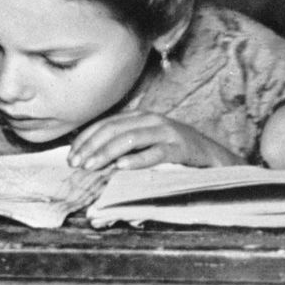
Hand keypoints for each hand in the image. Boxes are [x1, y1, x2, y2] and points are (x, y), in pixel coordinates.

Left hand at [68, 114, 239, 172]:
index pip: (106, 124)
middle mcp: (152, 120)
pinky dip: (137, 160)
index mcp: (141, 116)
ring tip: (93, 167)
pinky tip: (121, 167)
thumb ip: (126, 144)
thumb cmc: (176, 153)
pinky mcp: (179, 148)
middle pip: (114, 130)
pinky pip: (155, 153)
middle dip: (92, 147)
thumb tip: (92, 155)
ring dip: (108, 153)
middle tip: (77, 164)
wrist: (213, 157)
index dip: (86, 139)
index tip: (71, 156)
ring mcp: (166, 132)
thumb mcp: (149, 143)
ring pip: (130, 139)